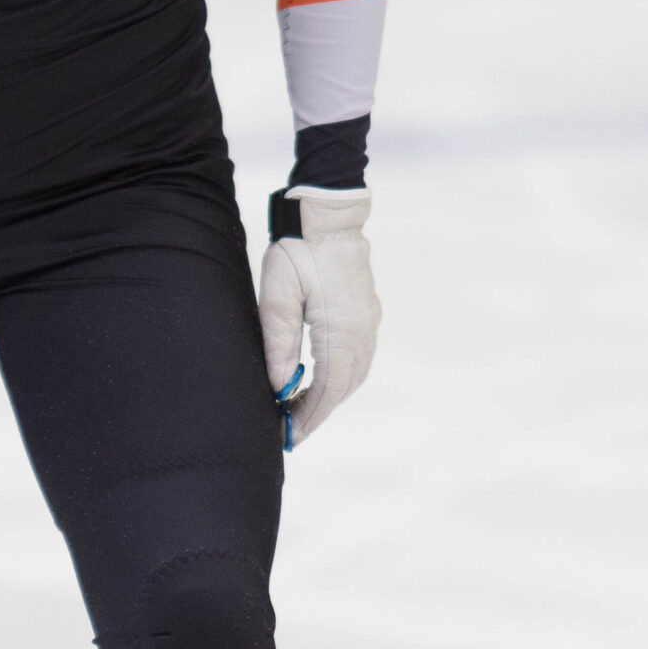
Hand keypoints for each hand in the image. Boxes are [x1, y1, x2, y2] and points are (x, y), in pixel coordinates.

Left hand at [257, 187, 380, 450]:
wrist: (330, 212)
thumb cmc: (297, 248)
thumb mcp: (277, 293)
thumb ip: (278, 341)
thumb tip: (278, 385)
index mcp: (341, 329)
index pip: (328, 389)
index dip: (310, 416)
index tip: (290, 436)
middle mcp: (362, 330)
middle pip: (344, 387)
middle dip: (318, 411)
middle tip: (290, 429)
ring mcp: (369, 320)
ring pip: (354, 374)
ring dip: (330, 395)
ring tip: (301, 408)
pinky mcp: (368, 311)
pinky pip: (359, 356)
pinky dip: (341, 376)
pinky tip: (320, 379)